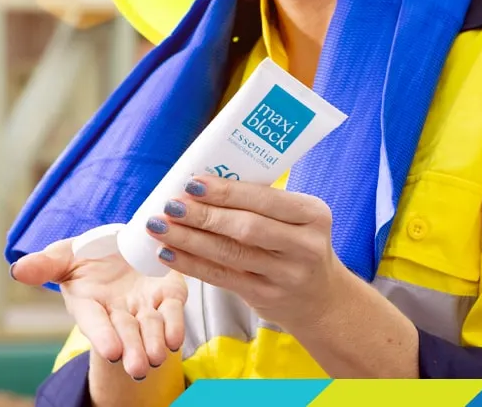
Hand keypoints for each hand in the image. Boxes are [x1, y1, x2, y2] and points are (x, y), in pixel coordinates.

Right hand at [10, 238, 187, 379]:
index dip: (101, 335)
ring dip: (154, 343)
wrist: (126, 243)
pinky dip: (175, 325)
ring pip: (150, 329)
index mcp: (89, 303)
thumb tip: (16, 270)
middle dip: (131, 350)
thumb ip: (45, 265)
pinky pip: (172, 313)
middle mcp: (117, 311)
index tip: (110, 352)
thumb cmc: (89, 253)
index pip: (94, 321)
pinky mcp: (168, 296)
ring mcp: (144, 306)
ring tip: (157, 357)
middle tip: (137, 367)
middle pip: (124, 333)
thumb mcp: (64, 255)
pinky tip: (176, 338)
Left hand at [144, 175, 343, 334]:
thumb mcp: (294, 220)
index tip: (192, 183)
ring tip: (160, 227)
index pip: (264, 199)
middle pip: (246, 227)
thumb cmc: (295, 245)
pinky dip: (192, 264)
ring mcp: (287, 275)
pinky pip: (222, 278)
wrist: (321, 299)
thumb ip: (259, 203)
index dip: (226, 191)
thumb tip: (199, 183)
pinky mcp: (267, 297)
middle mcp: (305, 245)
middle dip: (203, 215)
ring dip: (189, 239)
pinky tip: (169, 253)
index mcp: (312, 214)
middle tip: (170, 205)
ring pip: (230, 254)